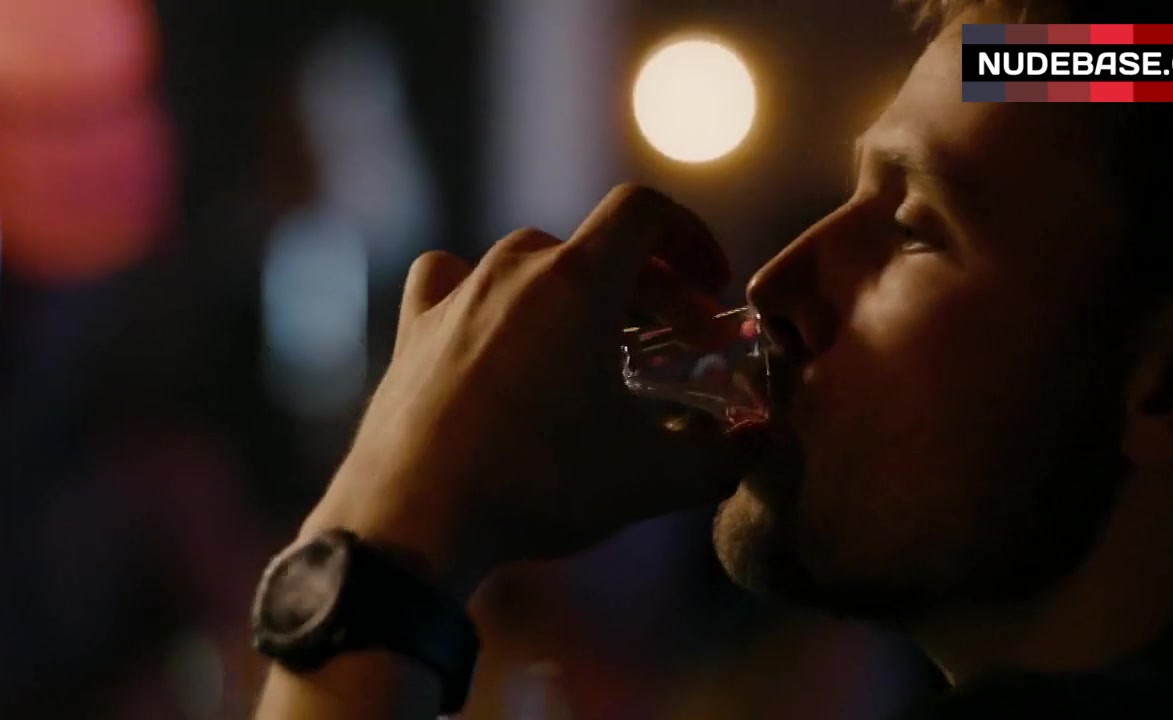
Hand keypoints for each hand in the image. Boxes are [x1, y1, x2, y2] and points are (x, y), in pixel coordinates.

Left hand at [301, 185, 748, 598]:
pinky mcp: (412, 330)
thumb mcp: (650, 478)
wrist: (413, 518)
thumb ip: (717, 458)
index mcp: (578, 281)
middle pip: (595, 246)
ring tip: (590, 344)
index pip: (644, 211)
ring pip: (529, 262)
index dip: (690, 236)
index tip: (710, 284)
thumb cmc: (538, 483)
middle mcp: (514, 269)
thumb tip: (748, 451)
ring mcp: (456, 295)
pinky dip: (484, 295)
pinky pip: (451, 281)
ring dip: (573, 291)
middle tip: (674, 340)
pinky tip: (491, 330)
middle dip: (649, 287)